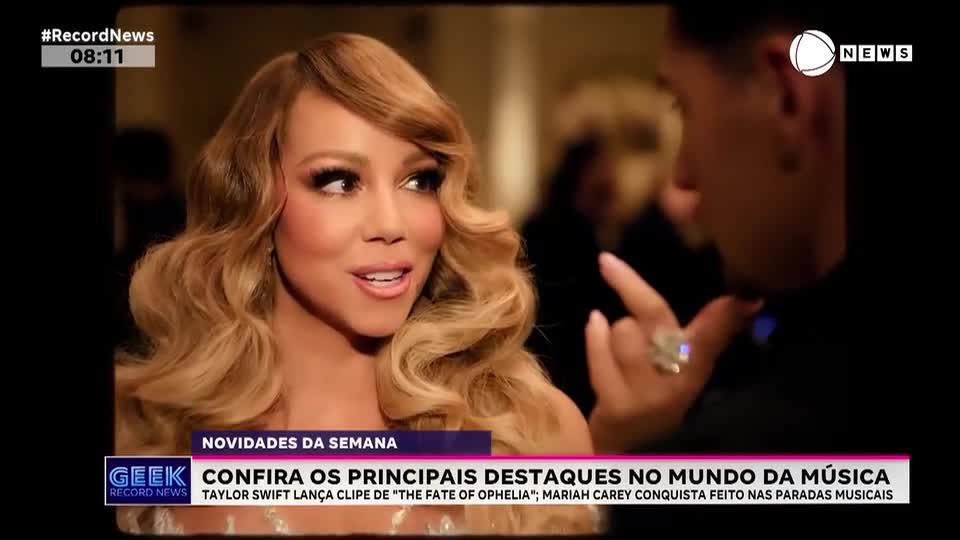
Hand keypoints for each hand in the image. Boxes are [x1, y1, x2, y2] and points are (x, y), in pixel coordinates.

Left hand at [585, 252, 762, 453]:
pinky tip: (595, 323)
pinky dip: (595, 337)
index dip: (728, 317)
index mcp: (699, 371)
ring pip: (624, 333)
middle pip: (658, 320)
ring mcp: (648, 398)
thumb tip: (745, 298)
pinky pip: (602, 357)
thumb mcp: (684, 371)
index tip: (748, 295)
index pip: (716, 337)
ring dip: (614, 328)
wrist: (627, 456)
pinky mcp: (618, 408)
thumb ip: (708, 334)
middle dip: (630, 286)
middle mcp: (679, 386)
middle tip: (606, 262)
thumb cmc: (654, 402)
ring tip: (614, 333)